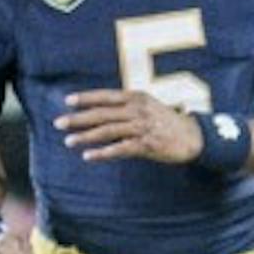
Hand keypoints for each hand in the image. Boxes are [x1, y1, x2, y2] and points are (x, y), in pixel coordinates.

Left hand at [56, 89, 202, 165]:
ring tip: (69, 141)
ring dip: (86, 137)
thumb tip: (104, 110)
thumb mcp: (149, 106)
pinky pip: (119, 149)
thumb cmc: (169, 122)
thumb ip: (128, 106)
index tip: (67, 102)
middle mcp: (137, 110)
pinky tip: (89, 156)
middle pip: (101, 114)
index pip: (105, 96)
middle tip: (58, 123)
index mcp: (136, 98)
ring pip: (107, 131)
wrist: (194, 137)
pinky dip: (103, 153)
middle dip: (78, 119)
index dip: (85, 98)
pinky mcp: (147, 145)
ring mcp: (142, 128)